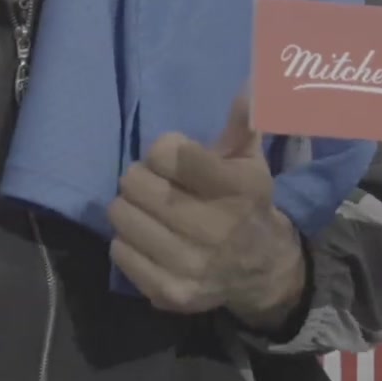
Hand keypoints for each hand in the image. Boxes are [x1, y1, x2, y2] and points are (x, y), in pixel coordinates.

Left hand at [107, 94, 306, 331]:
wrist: (262, 270)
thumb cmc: (245, 204)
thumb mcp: (249, 161)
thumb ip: (242, 123)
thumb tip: (247, 87)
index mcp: (236, 189)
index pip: (167, 152)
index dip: (166, 150)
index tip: (176, 157)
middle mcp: (215, 229)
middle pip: (135, 182)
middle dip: (142, 177)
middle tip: (156, 184)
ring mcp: (190, 265)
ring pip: (122, 216)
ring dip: (131, 208)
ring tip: (150, 210)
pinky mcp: (169, 292)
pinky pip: (119, 252)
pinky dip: (128, 241)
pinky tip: (149, 239)